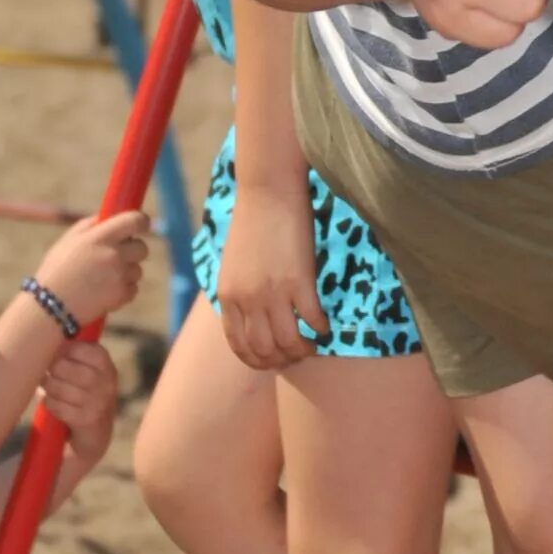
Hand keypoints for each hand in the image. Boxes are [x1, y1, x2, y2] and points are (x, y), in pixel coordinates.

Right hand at [33, 207, 151, 325]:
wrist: (50, 307)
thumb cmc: (57, 270)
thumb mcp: (69, 240)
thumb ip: (91, 225)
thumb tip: (112, 216)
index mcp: (100, 237)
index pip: (134, 221)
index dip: (141, 221)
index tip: (141, 225)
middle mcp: (113, 254)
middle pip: (142, 248)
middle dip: (133, 251)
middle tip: (116, 257)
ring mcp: (119, 275)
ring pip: (138, 270)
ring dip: (126, 273)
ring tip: (102, 279)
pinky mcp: (122, 295)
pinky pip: (133, 289)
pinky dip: (123, 290)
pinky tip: (103, 292)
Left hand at [37, 340, 121, 468]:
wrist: (96, 432)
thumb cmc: (84, 393)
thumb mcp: (87, 370)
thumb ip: (72, 352)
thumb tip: (42, 334)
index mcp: (105, 363)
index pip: (78, 348)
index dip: (59, 351)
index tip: (52, 355)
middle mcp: (106, 381)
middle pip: (63, 367)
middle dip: (50, 370)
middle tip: (46, 373)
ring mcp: (98, 402)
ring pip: (57, 387)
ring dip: (47, 388)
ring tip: (47, 387)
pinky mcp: (86, 420)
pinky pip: (56, 406)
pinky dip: (49, 403)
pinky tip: (51, 403)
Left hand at [218, 173, 328, 370]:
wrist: (268, 192)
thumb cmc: (252, 223)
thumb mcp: (233, 265)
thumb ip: (238, 293)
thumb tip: (252, 319)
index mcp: (228, 296)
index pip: (239, 346)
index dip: (257, 360)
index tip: (272, 361)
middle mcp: (247, 300)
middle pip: (265, 350)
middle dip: (282, 360)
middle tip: (296, 354)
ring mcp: (273, 293)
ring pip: (288, 342)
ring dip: (303, 350)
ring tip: (311, 344)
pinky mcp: (299, 283)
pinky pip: (312, 320)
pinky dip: (320, 329)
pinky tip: (324, 325)